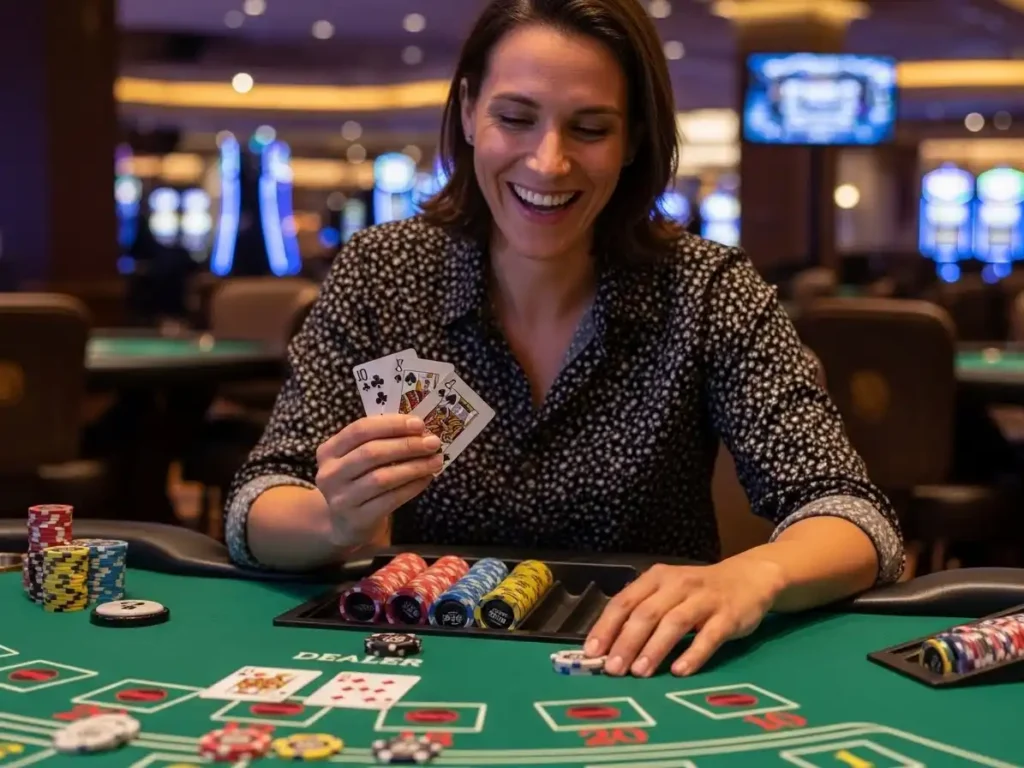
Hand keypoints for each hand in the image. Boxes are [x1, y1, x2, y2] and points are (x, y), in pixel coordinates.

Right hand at [315, 414, 442, 545]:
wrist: (344, 523)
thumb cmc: (358, 481)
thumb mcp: (357, 458)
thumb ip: (380, 441)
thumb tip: (419, 429)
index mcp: (328, 451)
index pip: (360, 430)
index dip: (391, 424)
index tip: (419, 424)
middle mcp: (330, 474)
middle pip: (372, 453)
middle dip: (407, 445)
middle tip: (433, 443)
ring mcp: (341, 499)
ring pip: (382, 478)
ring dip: (414, 467)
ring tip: (435, 461)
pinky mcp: (357, 519)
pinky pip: (390, 499)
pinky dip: (412, 487)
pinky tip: (426, 478)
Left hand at [583, 558, 785, 676]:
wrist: (748, 577)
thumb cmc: (698, 591)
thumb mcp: (668, 593)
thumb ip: (643, 613)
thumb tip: (609, 647)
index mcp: (656, 578)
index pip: (625, 601)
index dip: (606, 627)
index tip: (592, 652)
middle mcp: (678, 584)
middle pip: (646, 613)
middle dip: (626, 642)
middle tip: (613, 669)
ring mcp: (704, 599)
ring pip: (674, 623)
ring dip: (654, 648)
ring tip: (640, 672)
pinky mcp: (728, 616)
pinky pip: (709, 636)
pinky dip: (693, 654)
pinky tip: (680, 671)